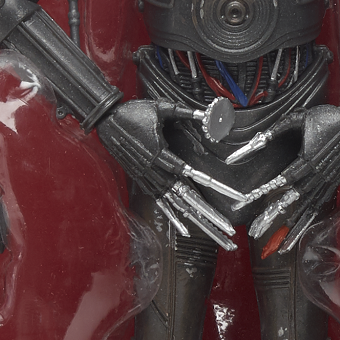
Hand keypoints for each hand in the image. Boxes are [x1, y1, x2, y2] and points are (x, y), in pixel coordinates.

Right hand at [96, 99, 243, 249]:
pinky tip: (185, 228)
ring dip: (196, 218)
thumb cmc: (132, 113)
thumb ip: (186, 112)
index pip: (191, 174)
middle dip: (209, 214)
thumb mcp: (161, 108)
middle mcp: (155, 171)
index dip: (213, 185)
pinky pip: (160, 203)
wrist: (105, 121)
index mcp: (160, 155)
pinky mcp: (142, 181)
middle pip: (187, 198)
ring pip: (176, 204)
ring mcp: (148, 178)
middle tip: (228, 230)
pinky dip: (173, 216)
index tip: (233, 197)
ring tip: (213, 232)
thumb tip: (210, 113)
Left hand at [235, 104, 339, 252]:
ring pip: (307, 210)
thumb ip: (273, 132)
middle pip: (293, 200)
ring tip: (280, 245)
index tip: (250, 200)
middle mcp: (318, 174)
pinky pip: (318, 207)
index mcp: (309, 158)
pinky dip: (308, 222)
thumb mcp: (297, 119)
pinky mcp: (333, 185)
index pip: (284, 179)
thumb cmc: (328, 117)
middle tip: (256, 229)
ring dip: (292, 228)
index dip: (267, 190)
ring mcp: (327, 182)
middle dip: (273, 215)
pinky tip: (298, 233)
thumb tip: (254, 141)